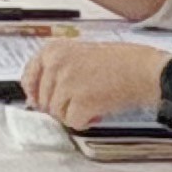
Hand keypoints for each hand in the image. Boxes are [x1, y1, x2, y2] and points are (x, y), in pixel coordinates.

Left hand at [21, 36, 164, 129]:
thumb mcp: (80, 55)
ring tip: (93, 101)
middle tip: (81, 100)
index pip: (29, 76)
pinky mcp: (79, 102)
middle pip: (44, 100)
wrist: (143, 70)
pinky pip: (72, 122)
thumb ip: (56, 71)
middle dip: (61, 105)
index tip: (36, 100)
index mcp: (54, 49)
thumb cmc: (119, 62)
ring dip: (74, 113)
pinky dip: (85, 121)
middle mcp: (55, 64)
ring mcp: (66, 84)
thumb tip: (36, 99)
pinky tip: (97, 111)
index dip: (33, 92)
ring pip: (57, 113)